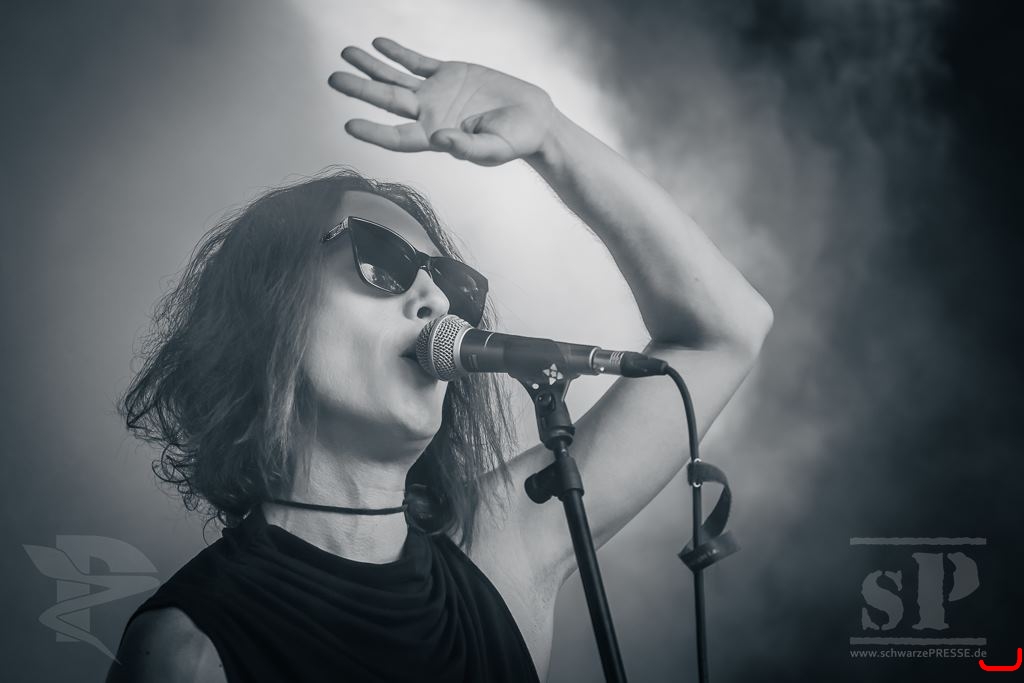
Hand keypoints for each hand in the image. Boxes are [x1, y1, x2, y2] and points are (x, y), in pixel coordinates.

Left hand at [329, 38, 557, 166]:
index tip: (349, 124)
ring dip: (371, 66)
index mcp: (434, 137)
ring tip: (346, 53)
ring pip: (396, 78)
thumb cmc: (514, 141)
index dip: (373, 132)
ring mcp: (436, 93)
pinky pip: (417, 61)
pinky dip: (398, 52)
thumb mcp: (492, 150)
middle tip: (333, 79)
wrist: (533, 119)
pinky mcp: (449, 74)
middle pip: (387, 100)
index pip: (396, 136)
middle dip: (359, 88)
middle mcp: (428, 115)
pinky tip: (378, 43)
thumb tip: (440, 140)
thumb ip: (466, 148)